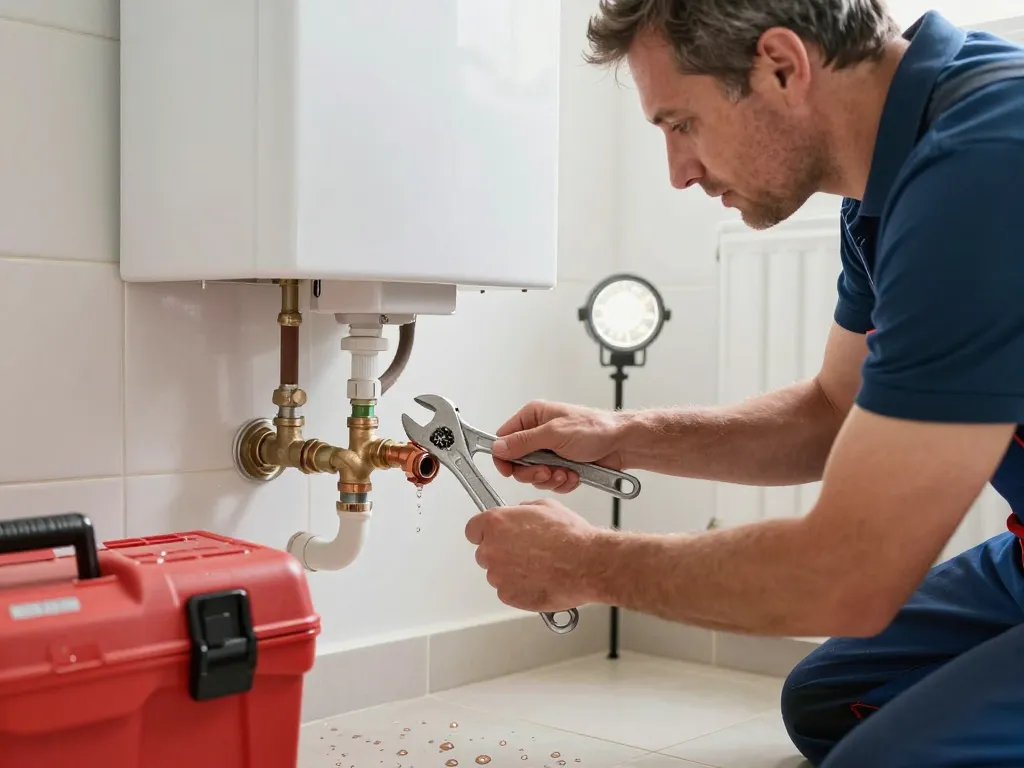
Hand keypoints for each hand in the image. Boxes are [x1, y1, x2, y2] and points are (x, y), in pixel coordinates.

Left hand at [465, 498, 603, 612]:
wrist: (587, 563)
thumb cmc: (571, 536)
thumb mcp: (545, 508)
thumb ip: (521, 513)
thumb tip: (519, 516)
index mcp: (496, 523)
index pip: (473, 529)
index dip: (485, 533)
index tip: (492, 536)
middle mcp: (492, 549)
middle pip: (484, 553)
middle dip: (500, 552)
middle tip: (524, 551)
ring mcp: (498, 575)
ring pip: (497, 573)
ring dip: (511, 571)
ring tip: (538, 566)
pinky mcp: (508, 596)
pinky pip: (507, 591)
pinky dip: (519, 588)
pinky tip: (539, 579)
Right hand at [491, 400, 624, 492]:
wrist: (621, 444)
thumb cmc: (594, 429)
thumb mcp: (554, 433)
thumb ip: (523, 442)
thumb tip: (498, 447)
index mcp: (533, 417)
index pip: (504, 439)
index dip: (504, 457)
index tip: (508, 471)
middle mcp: (539, 433)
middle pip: (518, 462)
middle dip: (533, 472)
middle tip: (547, 471)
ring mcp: (550, 451)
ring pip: (535, 475)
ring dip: (550, 478)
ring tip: (566, 472)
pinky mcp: (561, 465)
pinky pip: (551, 481)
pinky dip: (562, 482)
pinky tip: (574, 475)